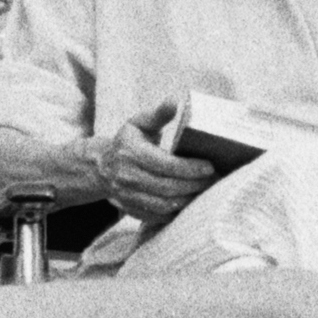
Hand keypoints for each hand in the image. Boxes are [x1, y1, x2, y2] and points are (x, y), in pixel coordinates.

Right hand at [95, 110, 217, 228]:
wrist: (102, 167)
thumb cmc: (127, 141)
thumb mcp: (139, 123)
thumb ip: (158, 114)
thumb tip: (175, 101)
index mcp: (131, 153)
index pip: (166, 165)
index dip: (190, 168)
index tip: (210, 166)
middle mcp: (127, 177)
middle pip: (168, 187)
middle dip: (195, 185)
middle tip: (215, 180)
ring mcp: (128, 196)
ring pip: (165, 204)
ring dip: (189, 199)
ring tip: (205, 190)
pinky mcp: (132, 210)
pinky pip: (159, 216)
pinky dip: (177, 211)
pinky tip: (190, 201)